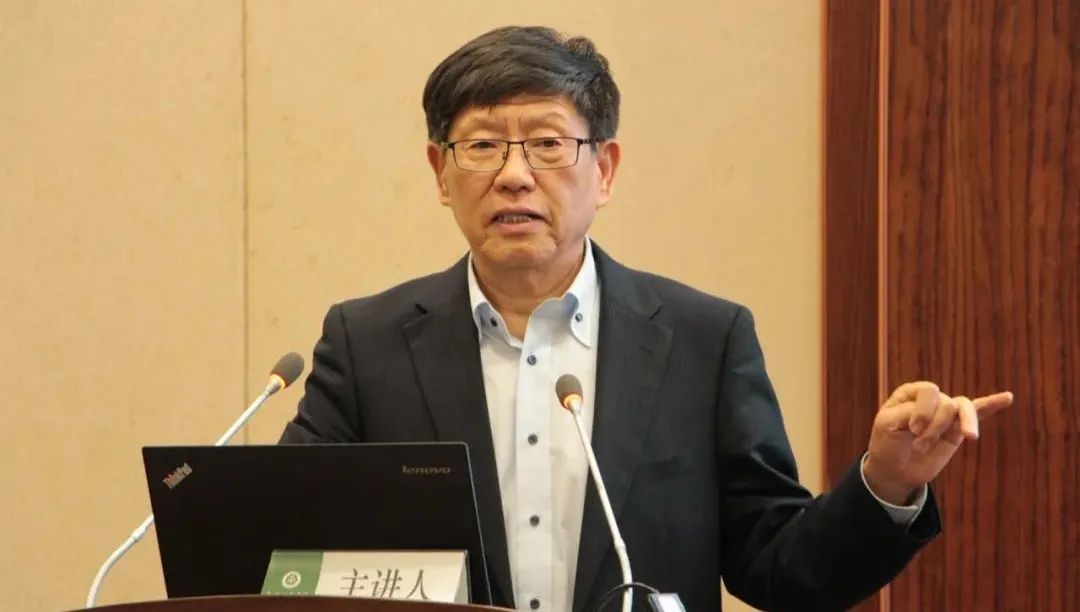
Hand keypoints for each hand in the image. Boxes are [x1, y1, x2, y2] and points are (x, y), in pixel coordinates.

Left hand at [863, 382, 1013, 504]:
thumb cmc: (886, 444)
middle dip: (935, 427)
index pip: (929, 391)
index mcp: (910, 393)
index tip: (912, 430)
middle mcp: (930, 399)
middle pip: (947, 403)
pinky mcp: (956, 430)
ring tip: (970, 437)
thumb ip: (912, 412)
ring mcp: (945, 413)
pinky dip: (992, 405)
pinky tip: (1007, 398)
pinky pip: (978, 412)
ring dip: (962, 425)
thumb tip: (942, 410)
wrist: (893, 470)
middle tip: (919, 445)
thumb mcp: (888, 425)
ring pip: (963, 409)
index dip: (924, 411)